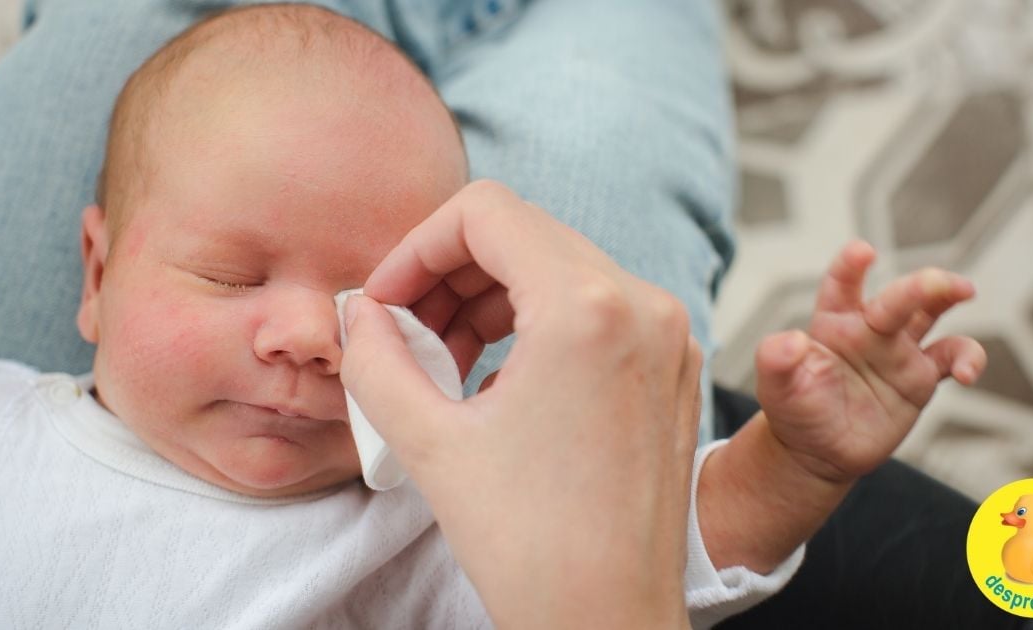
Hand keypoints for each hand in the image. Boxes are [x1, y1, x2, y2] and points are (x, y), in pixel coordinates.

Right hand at [340, 180, 700, 629]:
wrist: (609, 620)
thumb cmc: (531, 546)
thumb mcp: (427, 443)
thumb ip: (375, 358)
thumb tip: (359, 312)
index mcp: (587, 309)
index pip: (486, 212)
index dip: (417, 246)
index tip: (386, 301)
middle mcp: (643, 306)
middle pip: (525, 235)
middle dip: (449, 275)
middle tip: (406, 335)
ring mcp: (668, 336)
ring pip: (560, 267)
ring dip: (490, 299)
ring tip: (444, 363)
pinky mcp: (673, 367)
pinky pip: (596, 308)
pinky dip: (536, 323)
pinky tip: (497, 381)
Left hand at [756, 241, 986, 483]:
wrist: (817, 450)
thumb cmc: (794, 410)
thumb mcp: (776, 387)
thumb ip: (775, 359)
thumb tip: (790, 339)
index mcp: (832, 322)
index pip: (841, 286)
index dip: (850, 266)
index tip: (861, 252)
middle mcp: (868, 328)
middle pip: (897, 297)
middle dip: (919, 285)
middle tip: (939, 282)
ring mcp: (897, 349)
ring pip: (930, 312)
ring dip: (948, 296)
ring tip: (965, 291)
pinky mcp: (920, 377)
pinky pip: (952, 357)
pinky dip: (968, 358)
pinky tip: (968, 373)